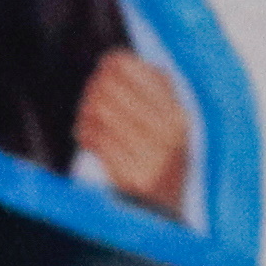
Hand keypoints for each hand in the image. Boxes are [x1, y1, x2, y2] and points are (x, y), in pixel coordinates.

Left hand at [77, 50, 194, 217]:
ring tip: (88, 108)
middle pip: (114, 94)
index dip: (117, 64)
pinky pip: (96, 142)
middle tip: (94, 84)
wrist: (177, 205)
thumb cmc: (173, 152)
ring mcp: (147, 159)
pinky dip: (85, 130)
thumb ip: (160, 88)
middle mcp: (167, 137)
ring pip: (100, 116)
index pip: (139, 76)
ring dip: (87, 108)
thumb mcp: (178, 116)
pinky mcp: (128, 178)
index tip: (109, 63)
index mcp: (180, 117)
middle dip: (97, 84)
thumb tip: (122, 61)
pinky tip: (86, 129)